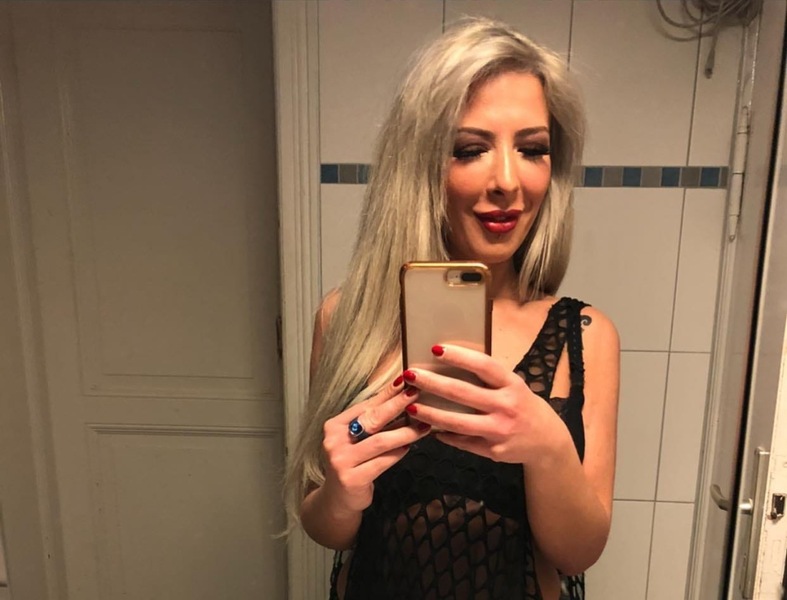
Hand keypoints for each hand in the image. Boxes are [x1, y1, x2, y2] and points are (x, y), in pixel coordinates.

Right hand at [321, 376, 429, 513]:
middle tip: (416, 395)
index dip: (386, 394)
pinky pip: (382, 462)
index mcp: (334, 426)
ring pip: (380, 442)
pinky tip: (410, 446)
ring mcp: (341, 460)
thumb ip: (373, 422)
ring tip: (423, 426)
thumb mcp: (357, 439)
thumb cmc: (353, 462)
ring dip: (405, 432)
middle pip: (371, 420)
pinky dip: (398, 453)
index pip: (364, 406)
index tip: (405, 381)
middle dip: (396, 406)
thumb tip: (401, 397)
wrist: (338, 499)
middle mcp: (334, 441)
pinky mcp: (352, 479)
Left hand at [403, 344, 569, 464]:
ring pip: (457, 423)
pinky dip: (444, 435)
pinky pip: (462, 442)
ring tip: (411, 407)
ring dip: (431, 415)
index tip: (435, 349)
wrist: (547, 442)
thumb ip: (489, 379)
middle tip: (410, 375)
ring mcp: (499, 431)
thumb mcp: (513, 386)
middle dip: (432, 383)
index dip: (459, 356)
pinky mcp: (492, 451)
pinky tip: (429, 428)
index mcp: (512, 384)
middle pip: (463, 393)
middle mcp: (506, 406)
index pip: (483, 365)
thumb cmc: (523, 405)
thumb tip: (449, 365)